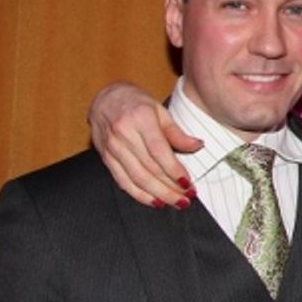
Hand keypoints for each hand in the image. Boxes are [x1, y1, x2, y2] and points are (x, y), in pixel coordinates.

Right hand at [88, 81, 202, 207]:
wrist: (104, 98)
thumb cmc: (136, 103)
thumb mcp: (160, 110)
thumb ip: (177, 132)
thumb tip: (198, 146)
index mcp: (140, 119)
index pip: (159, 151)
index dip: (174, 170)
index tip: (188, 183)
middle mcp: (123, 134)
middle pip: (149, 168)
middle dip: (170, 188)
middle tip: (186, 199)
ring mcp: (112, 148)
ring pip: (137, 178)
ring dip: (158, 194)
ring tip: (175, 202)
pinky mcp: (106, 158)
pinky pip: (123, 181)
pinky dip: (139, 195)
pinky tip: (155, 201)